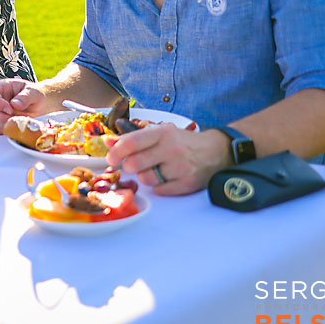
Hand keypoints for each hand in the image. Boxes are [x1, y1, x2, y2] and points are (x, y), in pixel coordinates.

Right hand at [0, 78, 46, 134]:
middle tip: (15, 118)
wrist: (40, 104)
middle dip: (1, 116)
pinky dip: (5, 130)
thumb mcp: (34, 92)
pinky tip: (15, 126)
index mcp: (1, 87)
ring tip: (19, 121)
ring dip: (5, 124)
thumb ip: (25, 96)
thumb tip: (15, 104)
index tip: (10, 109)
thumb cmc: (35, 94)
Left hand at [104, 126, 231, 194]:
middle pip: (134, 164)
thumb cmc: (182, 142)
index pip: (131, 143)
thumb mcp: (160, 133)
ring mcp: (180, 167)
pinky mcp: (187, 183)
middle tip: (135, 165)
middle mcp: (171, 149)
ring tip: (155, 169)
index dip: (116, 152)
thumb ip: (133, 138)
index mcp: (162, 133)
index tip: (111, 158)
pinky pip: (160, 190)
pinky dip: (158, 186)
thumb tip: (108, 141)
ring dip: (145, 176)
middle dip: (130, 167)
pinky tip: (166, 177)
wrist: (217, 151)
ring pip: (146, 179)